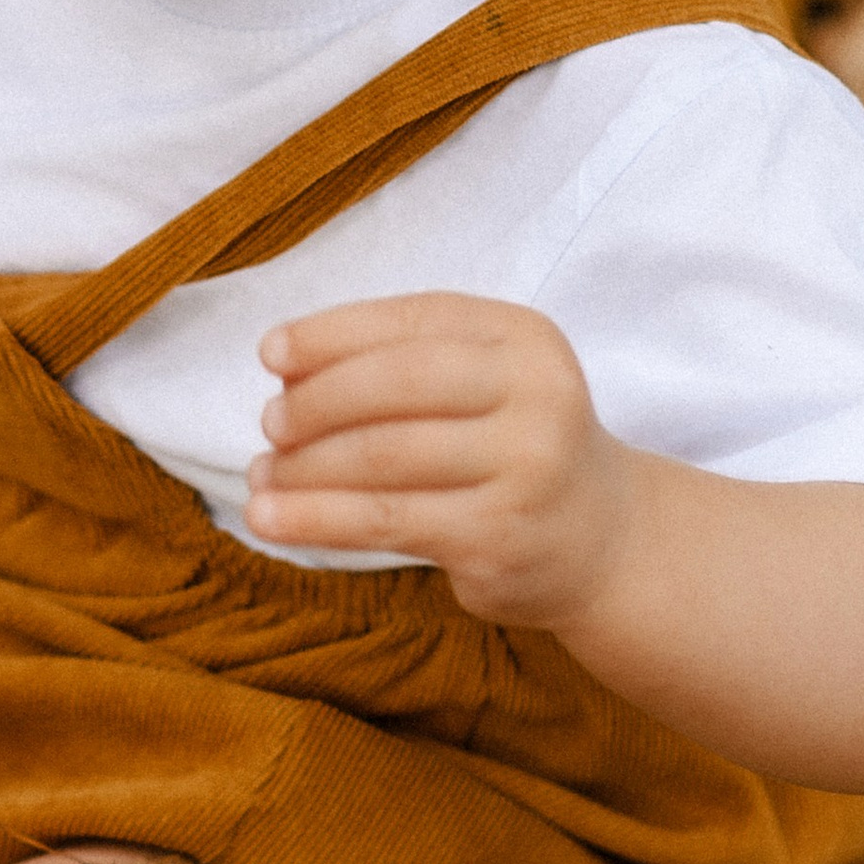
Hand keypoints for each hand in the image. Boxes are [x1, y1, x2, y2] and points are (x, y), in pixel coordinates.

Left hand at [248, 293, 634, 628]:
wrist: (603, 541)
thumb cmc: (514, 449)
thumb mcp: (484, 384)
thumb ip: (402, 363)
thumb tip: (285, 367)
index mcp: (524, 338)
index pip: (412, 322)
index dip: (331, 334)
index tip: (271, 353)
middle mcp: (536, 394)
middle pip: (396, 384)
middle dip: (315, 401)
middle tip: (270, 423)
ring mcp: (524, 468)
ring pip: (382, 457)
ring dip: (302, 467)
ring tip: (260, 477)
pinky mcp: (498, 536)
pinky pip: (384, 520)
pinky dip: (314, 518)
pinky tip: (270, 519)